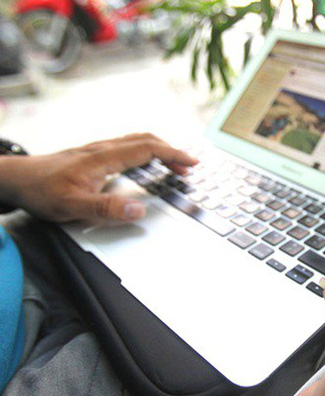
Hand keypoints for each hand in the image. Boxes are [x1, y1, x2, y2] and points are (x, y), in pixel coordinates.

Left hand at [0, 133, 197, 221]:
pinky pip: (127, 146)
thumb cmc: (41, 191)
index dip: (173, 155)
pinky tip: (144, 163)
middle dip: (172, 151)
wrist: (17, 179)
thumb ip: (107, 209)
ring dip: (160, 150)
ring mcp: (98, 150)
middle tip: (188, 166)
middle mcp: (103, 149)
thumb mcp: (72, 206)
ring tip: (173, 165)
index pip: (147, 149)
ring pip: (137, 141)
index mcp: (104, 157)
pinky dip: (146, 151)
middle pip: (146, 140)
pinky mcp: (93, 155)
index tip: (191, 163)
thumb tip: (138, 210)